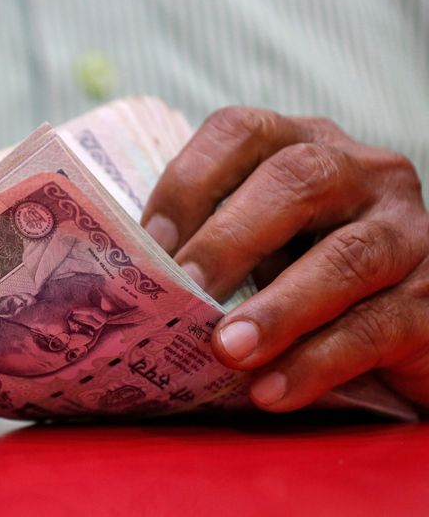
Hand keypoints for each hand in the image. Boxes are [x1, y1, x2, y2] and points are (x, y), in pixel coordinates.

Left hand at [142, 106, 428, 412]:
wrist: (397, 327)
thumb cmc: (302, 277)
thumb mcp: (256, 245)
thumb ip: (208, 245)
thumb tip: (124, 278)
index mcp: (302, 146)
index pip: (241, 131)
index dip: (189, 180)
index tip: (148, 241)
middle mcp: (361, 173)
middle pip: (296, 180)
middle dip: (230, 238)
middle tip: (184, 290)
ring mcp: (405, 232)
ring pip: (346, 256)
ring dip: (278, 307)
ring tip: (227, 349)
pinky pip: (377, 328)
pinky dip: (317, 361)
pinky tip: (272, 392)